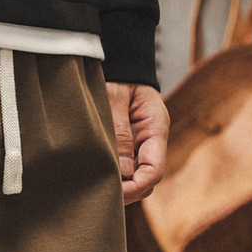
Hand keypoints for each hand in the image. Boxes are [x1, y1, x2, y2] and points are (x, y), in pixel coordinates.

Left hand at [106, 82, 169, 203]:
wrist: (117, 56)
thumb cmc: (116, 72)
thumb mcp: (115, 98)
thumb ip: (119, 133)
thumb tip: (123, 171)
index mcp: (156, 127)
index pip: (154, 171)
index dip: (136, 187)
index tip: (114, 192)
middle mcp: (151, 140)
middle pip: (146, 181)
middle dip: (127, 192)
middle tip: (100, 196)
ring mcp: (139, 144)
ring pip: (135, 178)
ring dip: (119, 186)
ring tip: (95, 188)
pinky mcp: (126, 145)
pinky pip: (123, 168)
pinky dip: (113, 176)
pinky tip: (96, 177)